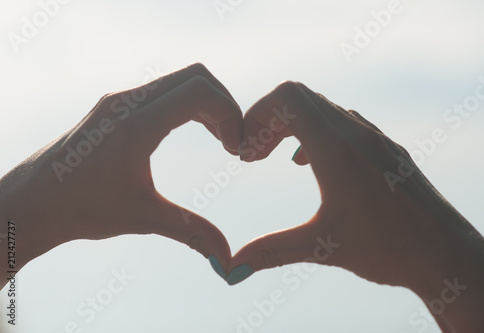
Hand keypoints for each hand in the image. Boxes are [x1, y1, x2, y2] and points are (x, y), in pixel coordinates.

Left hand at [0, 63, 241, 287]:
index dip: (229, 113)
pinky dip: (188, 104)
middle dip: (224, 105)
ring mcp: (119, 100)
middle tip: (231, 142)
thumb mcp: (143, 217)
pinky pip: (164, 89)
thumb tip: (227, 262)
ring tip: (219, 139)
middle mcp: (127, 103)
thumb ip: (191, 232)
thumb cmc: (81, 209)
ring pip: (180, 80)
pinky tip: (194, 132)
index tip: (235, 148)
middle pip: (196, 77)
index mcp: (135, 126)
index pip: (199, 92)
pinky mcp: (115, 105)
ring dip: (207, 104)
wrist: (32, 202)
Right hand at [227, 81, 483, 331]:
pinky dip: (314, 132)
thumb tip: (232, 267)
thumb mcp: (322, 247)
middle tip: (253, 156)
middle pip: (299, 96)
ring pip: (322, 107)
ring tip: (274, 157)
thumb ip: (272, 251)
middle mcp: (356, 133)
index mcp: (337, 149)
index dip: (256, 117)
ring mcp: (374, 138)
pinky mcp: (385, 148)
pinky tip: (309, 163)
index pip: (287, 98)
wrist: (445, 254)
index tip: (245, 153)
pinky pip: (342, 121)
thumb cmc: (388, 249)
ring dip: (290, 125)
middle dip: (267, 121)